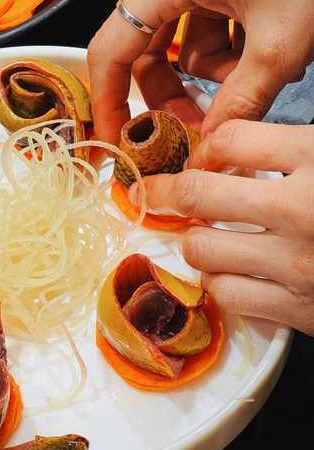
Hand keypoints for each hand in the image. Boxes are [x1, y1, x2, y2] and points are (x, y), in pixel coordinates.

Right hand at [88, 0, 313, 143]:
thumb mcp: (279, 50)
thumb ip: (237, 106)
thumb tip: (209, 149)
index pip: (111, 50)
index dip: (107, 102)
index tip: (114, 141)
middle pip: (143, 45)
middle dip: (170, 91)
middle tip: (196, 127)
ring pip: (179, 36)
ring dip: (210, 70)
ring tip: (253, 79)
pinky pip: (204, 17)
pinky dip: (227, 44)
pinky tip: (263, 50)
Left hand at [128, 120, 313, 334]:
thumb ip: (287, 150)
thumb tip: (230, 153)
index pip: (229, 140)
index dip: (204, 148)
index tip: (199, 158)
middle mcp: (301, 208)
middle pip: (198, 194)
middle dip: (164, 193)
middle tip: (151, 193)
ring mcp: (297, 263)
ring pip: (201, 249)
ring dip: (195, 242)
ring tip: (209, 237)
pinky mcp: (299, 309)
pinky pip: (227, 294)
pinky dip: (219, 282)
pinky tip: (233, 272)